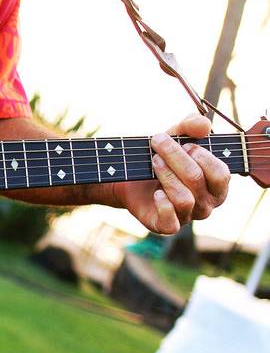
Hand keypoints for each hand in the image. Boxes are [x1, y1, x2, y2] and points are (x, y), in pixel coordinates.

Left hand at [112, 114, 229, 233]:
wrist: (132, 178)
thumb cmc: (164, 158)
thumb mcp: (177, 136)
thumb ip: (191, 126)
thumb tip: (203, 126)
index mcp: (217, 185)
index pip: (220, 173)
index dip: (202, 156)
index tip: (183, 143)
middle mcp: (206, 204)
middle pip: (196, 180)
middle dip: (175, 157)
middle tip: (158, 142)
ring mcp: (188, 217)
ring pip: (184, 198)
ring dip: (166, 175)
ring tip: (154, 161)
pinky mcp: (167, 226)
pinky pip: (171, 221)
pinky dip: (162, 204)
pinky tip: (155, 191)